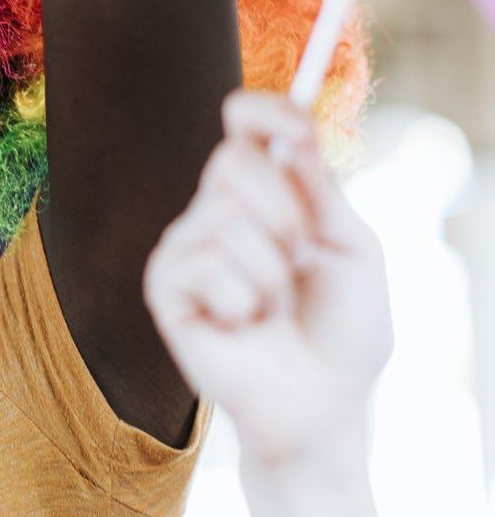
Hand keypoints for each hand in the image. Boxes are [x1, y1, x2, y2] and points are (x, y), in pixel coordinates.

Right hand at [143, 90, 392, 466]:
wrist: (321, 406)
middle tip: (299, 259)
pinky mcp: (163, 289)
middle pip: (232, 160)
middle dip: (286, 213)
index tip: (298, 124)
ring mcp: (183, 250)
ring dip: (271, 271)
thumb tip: (292, 134)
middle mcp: (214, 214)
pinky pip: (204, 263)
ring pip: (225, 217)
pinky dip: (243, 300)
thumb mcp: (352, 248)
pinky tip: (242, 326)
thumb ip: (320, 190)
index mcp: (260, 196)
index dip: (264, 110)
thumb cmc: (342, 332)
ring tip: (272, 307)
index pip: (243, 128)